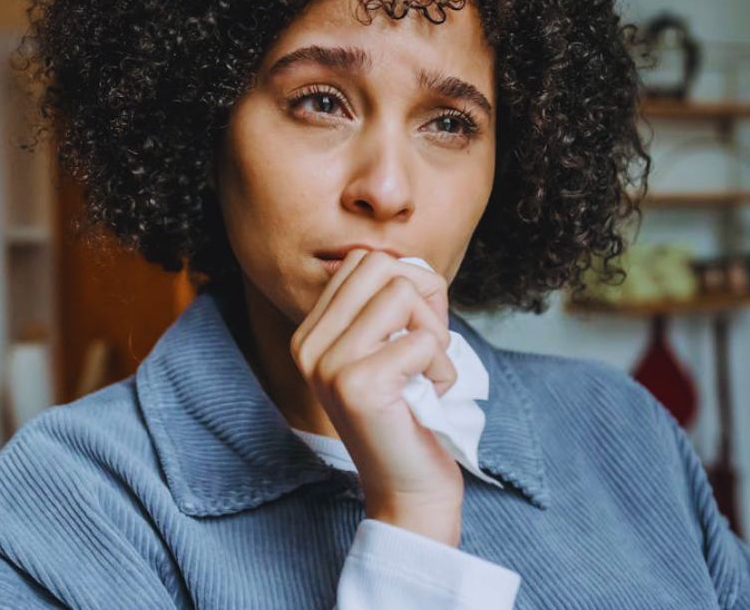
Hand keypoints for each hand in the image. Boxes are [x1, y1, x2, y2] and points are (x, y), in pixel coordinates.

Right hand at [290, 248, 463, 545]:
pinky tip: (428, 397)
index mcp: (309, 334)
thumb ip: (391, 302)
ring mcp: (327, 365)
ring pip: (403, 294)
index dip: (406, 283)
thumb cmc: (410, 413)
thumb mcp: (390, 346)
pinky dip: (442, 368)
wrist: (408, 488)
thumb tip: (410, 263)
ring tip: (426, 374)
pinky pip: (424, 339)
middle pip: (380, 266)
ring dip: (434, 335)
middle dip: (423, 298)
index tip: (413, 330)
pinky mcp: (357, 385)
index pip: (360, 262)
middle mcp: (307, 346)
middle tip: (427, 346)